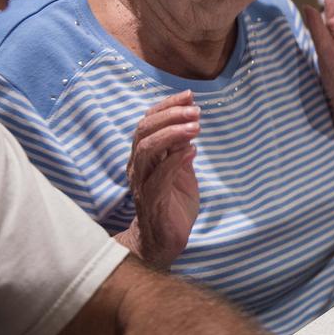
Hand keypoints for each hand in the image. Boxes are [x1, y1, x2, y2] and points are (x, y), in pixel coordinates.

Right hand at [124, 90, 199, 267]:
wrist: (165, 239)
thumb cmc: (173, 201)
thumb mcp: (181, 169)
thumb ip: (181, 147)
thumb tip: (191, 121)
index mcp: (144, 155)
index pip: (148, 122)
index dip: (166, 106)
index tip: (189, 95)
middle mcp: (138, 166)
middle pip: (144, 131)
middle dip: (170, 116)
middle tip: (195, 110)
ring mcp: (142, 183)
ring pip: (146, 150)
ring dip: (172, 134)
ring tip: (195, 127)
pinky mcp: (152, 200)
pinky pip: (159, 177)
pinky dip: (175, 161)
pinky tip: (192, 151)